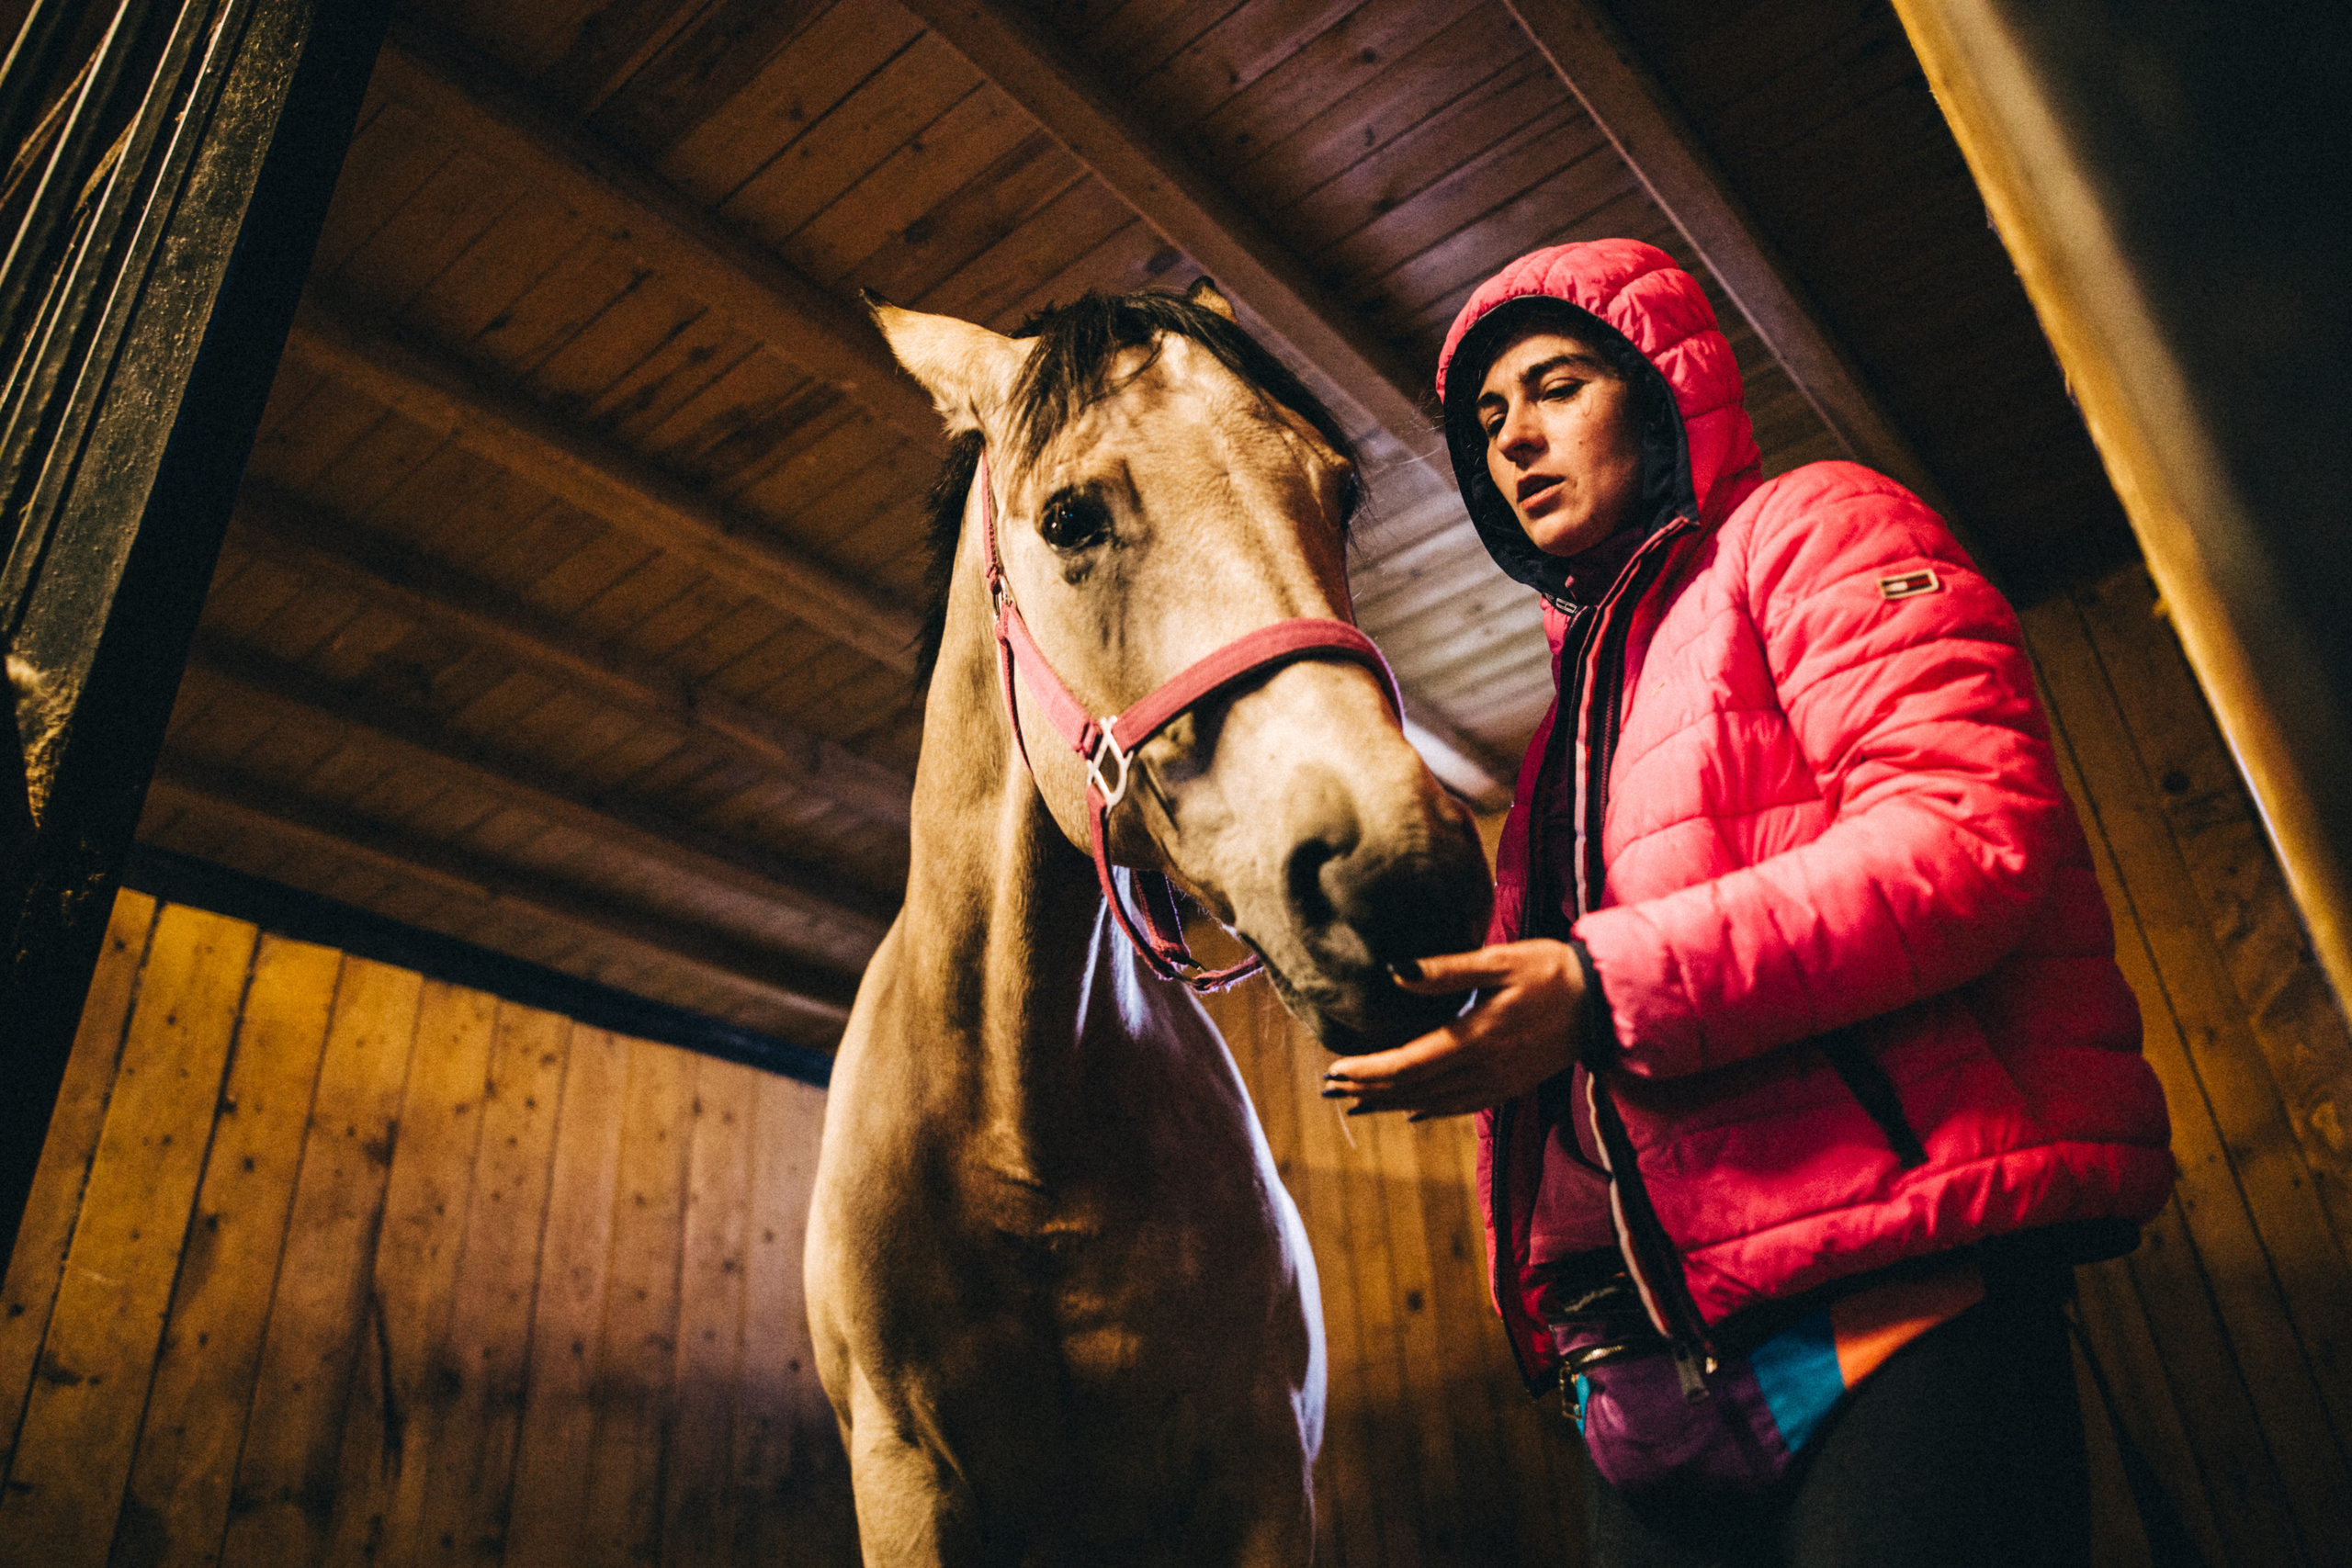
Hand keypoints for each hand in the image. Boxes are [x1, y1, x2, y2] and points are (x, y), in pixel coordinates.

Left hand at [1321, 939, 1588, 1118]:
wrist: (1604, 1001)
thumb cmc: (1550, 971)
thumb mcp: (1497, 961)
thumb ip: (1444, 971)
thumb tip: (1393, 973)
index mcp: (1475, 1038)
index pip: (1406, 1064)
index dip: (1367, 1070)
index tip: (1333, 1071)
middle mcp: (1483, 1069)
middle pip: (1412, 1088)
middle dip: (1368, 1088)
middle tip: (1329, 1090)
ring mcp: (1497, 1083)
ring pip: (1432, 1102)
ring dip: (1391, 1103)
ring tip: (1356, 1103)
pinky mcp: (1510, 1086)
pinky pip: (1461, 1106)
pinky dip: (1430, 1110)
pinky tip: (1412, 1112)